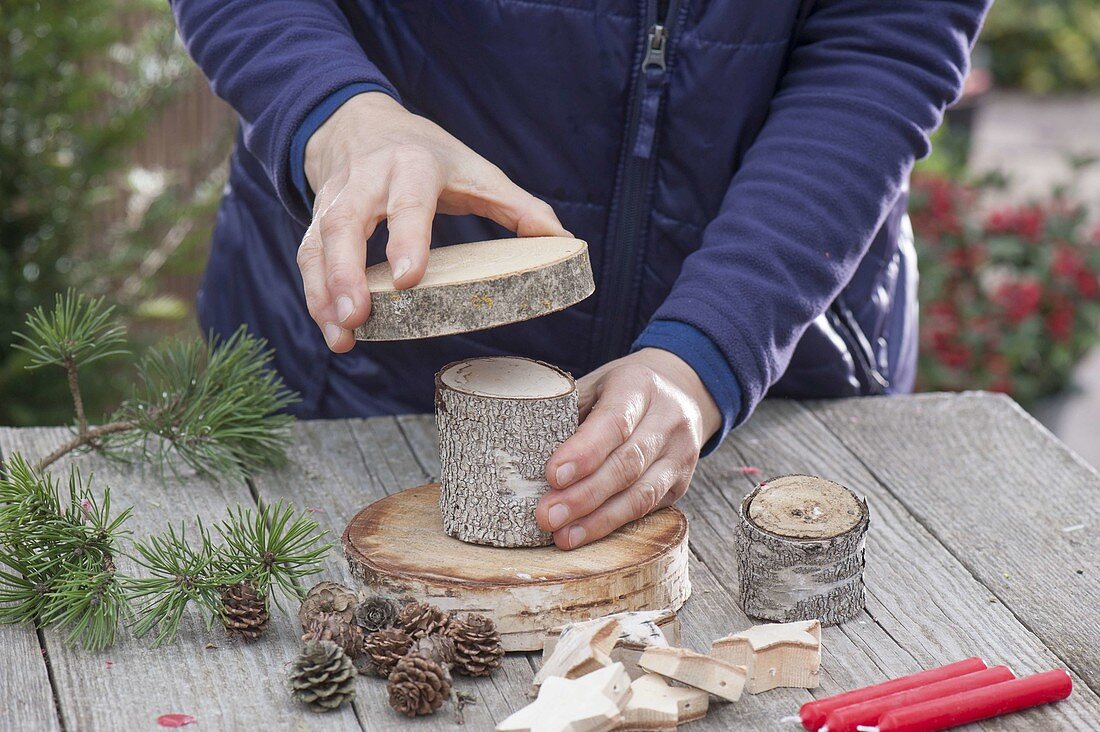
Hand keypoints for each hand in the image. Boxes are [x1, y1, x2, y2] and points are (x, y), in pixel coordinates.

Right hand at [297, 91, 568, 350]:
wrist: (361, 122)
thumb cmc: (428, 155)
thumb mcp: (477, 171)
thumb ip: (519, 207)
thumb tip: (564, 243)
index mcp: (412, 167)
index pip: (407, 203)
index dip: (406, 239)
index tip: (409, 279)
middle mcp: (366, 181)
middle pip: (346, 224)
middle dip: (346, 273)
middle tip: (356, 318)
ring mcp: (334, 200)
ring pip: (317, 245)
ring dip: (324, 294)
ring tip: (340, 338)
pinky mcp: (315, 220)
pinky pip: (307, 258)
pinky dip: (315, 295)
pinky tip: (332, 330)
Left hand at [536, 348, 721, 549]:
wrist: (676, 393)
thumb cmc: (619, 393)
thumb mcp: (595, 386)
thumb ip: (569, 413)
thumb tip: (525, 456)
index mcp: (640, 386)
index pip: (614, 422)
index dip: (584, 452)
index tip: (553, 476)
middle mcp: (669, 418)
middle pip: (626, 464)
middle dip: (584, 495)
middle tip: (547, 515)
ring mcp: (681, 453)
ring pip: (641, 494)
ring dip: (598, 520)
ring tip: (563, 536)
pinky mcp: (681, 482)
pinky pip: (648, 508)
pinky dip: (614, 524)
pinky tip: (586, 534)